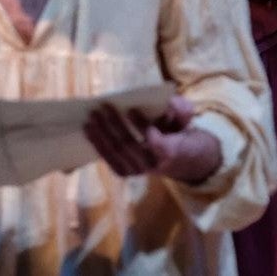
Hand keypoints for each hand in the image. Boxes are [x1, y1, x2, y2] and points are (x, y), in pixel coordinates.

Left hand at [83, 96, 221, 184]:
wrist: (181, 160)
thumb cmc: (179, 134)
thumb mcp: (186, 120)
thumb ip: (181, 110)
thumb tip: (170, 103)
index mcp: (173, 151)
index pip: (157, 142)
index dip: (143, 127)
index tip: (132, 110)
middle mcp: (154, 164)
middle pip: (131, 145)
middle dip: (115, 124)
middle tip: (105, 106)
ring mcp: (139, 170)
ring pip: (117, 152)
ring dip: (102, 133)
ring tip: (92, 117)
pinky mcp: (126, 172)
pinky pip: (109, 159)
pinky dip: (98, 144)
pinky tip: (89, 130)